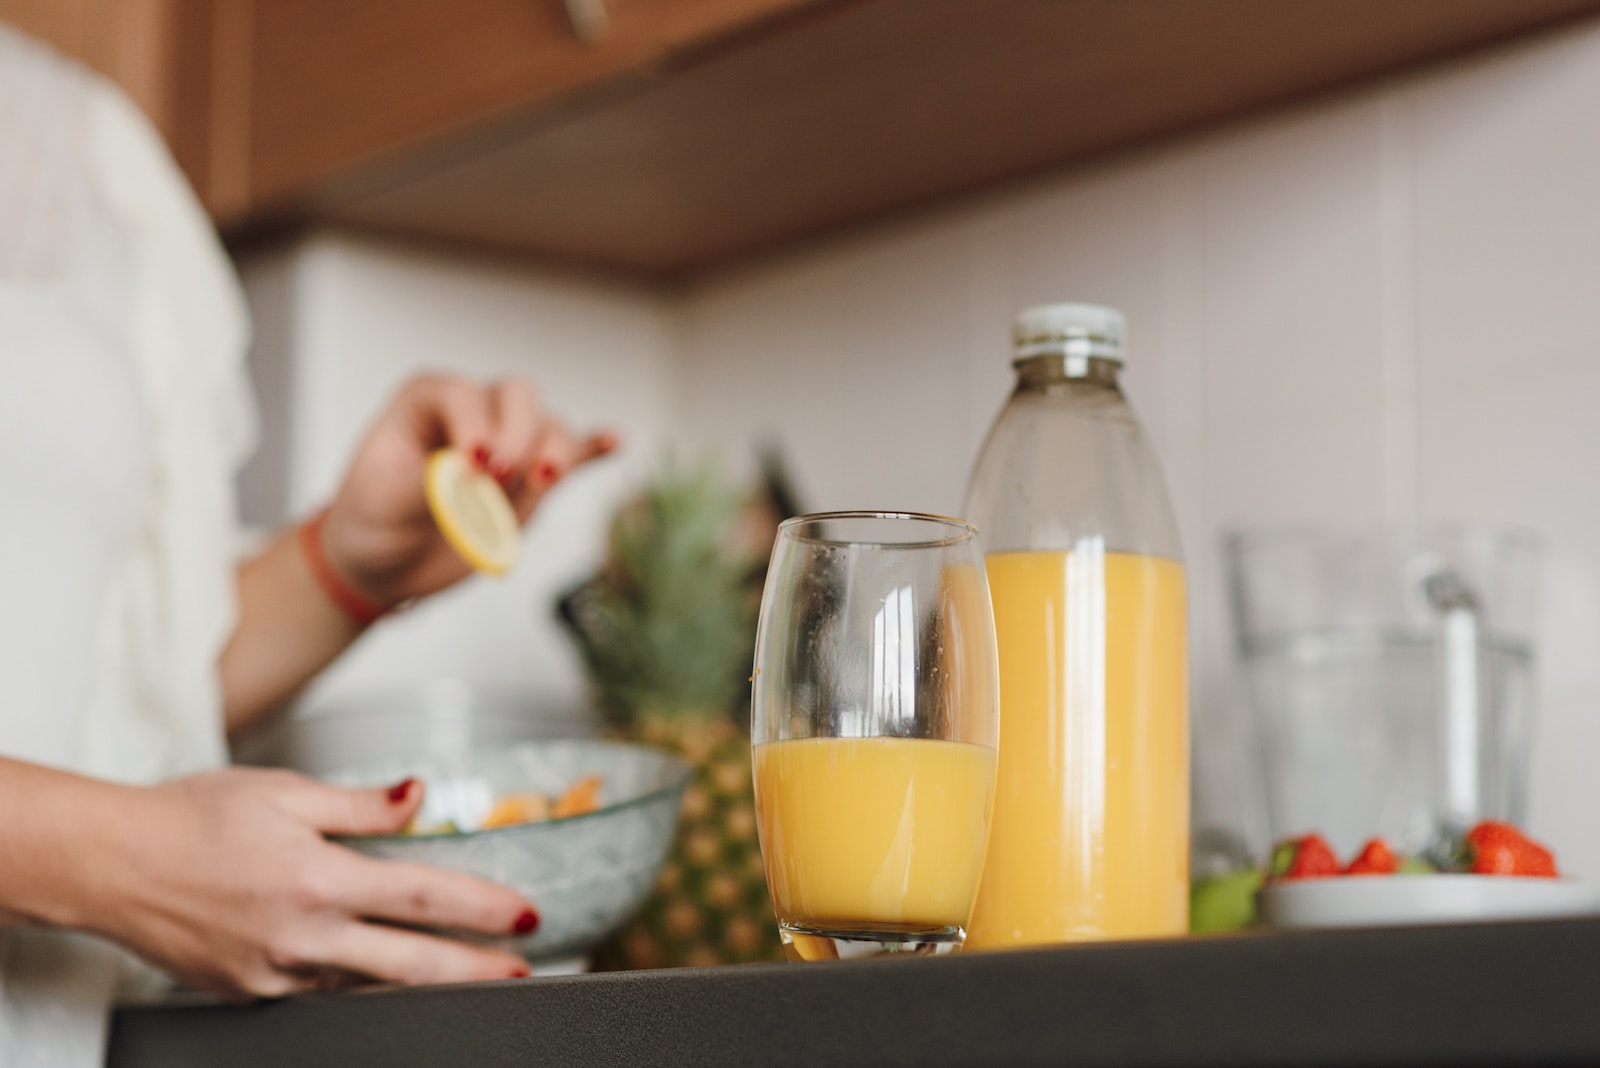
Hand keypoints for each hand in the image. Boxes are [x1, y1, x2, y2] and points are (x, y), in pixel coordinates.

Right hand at [100, 768, 538, 999]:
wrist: (109, 863)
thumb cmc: (188, 818)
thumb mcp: (283, 790)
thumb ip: (360, 804)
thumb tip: (418, 795)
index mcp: (317, 879)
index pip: (425, 897)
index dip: (484, 908)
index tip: (524, 915)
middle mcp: (302, 935)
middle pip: (413, 961)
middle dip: (477, 967)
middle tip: (522, 967)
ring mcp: (276, 972)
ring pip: (370, 982)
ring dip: (423, 978)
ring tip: (467, 972)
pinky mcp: (252, 991)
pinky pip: (323, 989)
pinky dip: (360, 978)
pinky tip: (381, 965)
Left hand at [319, 375, 617, 607]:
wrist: (384, 563)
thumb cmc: (373, 519)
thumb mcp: (383, 500)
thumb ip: (429, 483)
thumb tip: (470, 476)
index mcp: (427, 402)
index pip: (463, 394)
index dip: (473, 425)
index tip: (470, 467)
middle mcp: (474, 413)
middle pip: (517, 397)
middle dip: (518, 435)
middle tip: (497, 479)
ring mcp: (509, 445)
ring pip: (549, 427)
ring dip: (553, 451)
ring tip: (543, 480)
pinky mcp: (531, 481)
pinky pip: (573, 455)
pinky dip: (594, 449)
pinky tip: (614, 443)